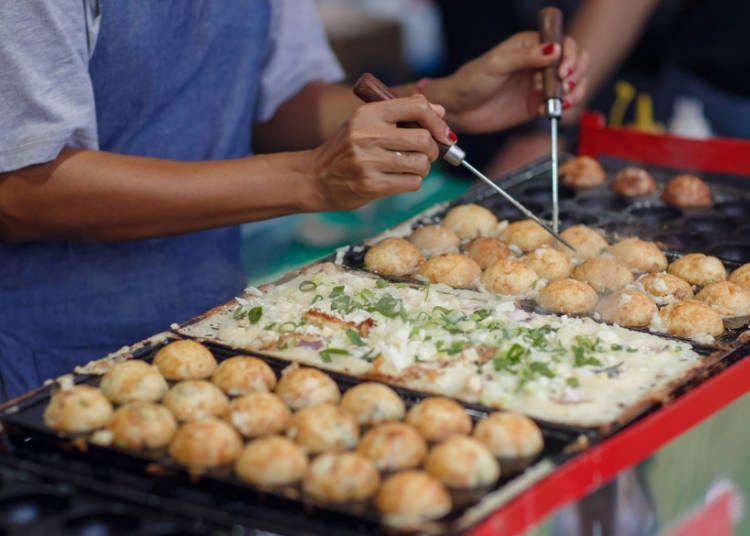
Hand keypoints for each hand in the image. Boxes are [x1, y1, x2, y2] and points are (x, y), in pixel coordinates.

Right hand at [308, 95, 453, 210]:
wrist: (314, 177)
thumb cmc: (346, 149)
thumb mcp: (366, 123)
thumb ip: (401, 114)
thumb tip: (440, 110)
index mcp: (368, 113)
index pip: (416, 107)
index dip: (437, 121)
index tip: (444, 134)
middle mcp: (367, 135)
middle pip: (423, 139)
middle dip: (433, 150)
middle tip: (426, 155)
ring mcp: (368, 161)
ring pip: (420, 164)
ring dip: (422, 169)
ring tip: (410, 168)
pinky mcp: (371, 185)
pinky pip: (411, 183)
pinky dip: (412, 182)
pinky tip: (400, 180)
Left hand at [428, 31, 588, 133]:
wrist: (459, 109)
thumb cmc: (471, 81)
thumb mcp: (496, 65)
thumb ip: (525, 57)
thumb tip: (554, 49)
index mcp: (530, 45)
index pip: (564, 43)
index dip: (570, 56)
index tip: (562, 72)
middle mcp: (540, 62)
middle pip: (576, 61)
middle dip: (577, 73)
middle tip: (563, 86)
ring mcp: (540, 83)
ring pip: (574, 83)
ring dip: (574, 91)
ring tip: (559, 101)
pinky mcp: (538, 103)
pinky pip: (562, 103)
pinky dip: (563, 107)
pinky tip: (546, 111)